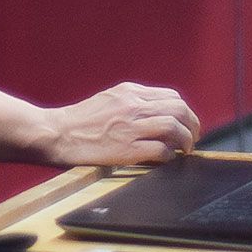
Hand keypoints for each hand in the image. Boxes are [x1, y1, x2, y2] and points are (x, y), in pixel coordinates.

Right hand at [41, 83, 200, 165]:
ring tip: (185, 150)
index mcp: (130, 92)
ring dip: (186, 141)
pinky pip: (161, 150)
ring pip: (174, 127)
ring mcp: (131, 127)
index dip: (185, 112)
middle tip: (193, 138)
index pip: (171, 97)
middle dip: (193, 125)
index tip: (187, 123)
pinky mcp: (127, 149)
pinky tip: (167, 159)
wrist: (58, 133)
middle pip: (179, 109)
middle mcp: (134, 105)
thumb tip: (158, 114)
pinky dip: (170, 155)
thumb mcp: (110, 99)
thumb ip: (134, 102)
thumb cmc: (81, 120)